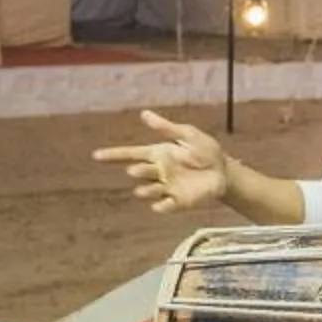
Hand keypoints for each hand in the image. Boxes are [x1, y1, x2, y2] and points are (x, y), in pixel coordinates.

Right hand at [92, 109, 232, 212]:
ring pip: (149, 190)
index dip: (114, 155)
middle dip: (137, 171)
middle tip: (135, 170)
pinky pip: (165, 206)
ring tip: (141, 190)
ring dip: (144, 190)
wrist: (225, 171)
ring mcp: (167, 187)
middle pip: (140, 171)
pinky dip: (161, 207)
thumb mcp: (188, 135)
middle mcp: (158, 171)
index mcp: (158, 154)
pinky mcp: (178, 201)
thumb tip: (144, 114)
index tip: (97, 155)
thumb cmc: (205, 151)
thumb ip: (167, 128)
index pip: (131, 154)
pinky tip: (159, 206)